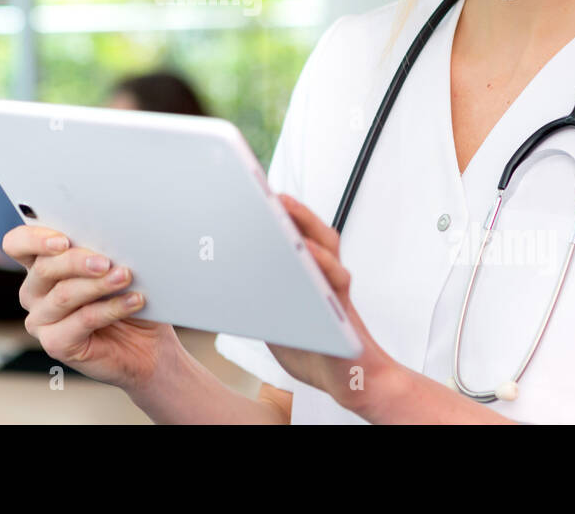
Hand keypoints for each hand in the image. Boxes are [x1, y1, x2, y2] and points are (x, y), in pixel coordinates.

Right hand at [1, 224, 181, 390]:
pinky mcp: (56, 344)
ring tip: (125, 276)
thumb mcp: (113, 264)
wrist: (148, 342)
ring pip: (64, 294)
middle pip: (43, 268)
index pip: (17, 244)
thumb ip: (100, 250)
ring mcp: (41, 320)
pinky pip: (83, 320)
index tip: (63, 240)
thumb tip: (109, 236)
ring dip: (98, 284)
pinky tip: (133, 301)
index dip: (34, 239)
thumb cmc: (127, 293)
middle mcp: (34, 291)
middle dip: (76, 261)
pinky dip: (111, 308)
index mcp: (40, 263)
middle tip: (106, 261)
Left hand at [264, 193, 400, 413]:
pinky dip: (323, 264)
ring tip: (286, 207)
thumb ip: (261, 298)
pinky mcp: (344, 310)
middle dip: (291, 210)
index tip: (254, 193)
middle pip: (312, 232)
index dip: (277, 216)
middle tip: (269, 191)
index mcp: (306, 276)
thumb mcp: (274, 322)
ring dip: (306, 225)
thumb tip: (226, 281)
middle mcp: (324, 276)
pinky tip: (309, 254)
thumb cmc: (312, 350)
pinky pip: (337, 281)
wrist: (347, 382)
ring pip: (327, 247)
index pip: (293, 237)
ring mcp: (336, 290)